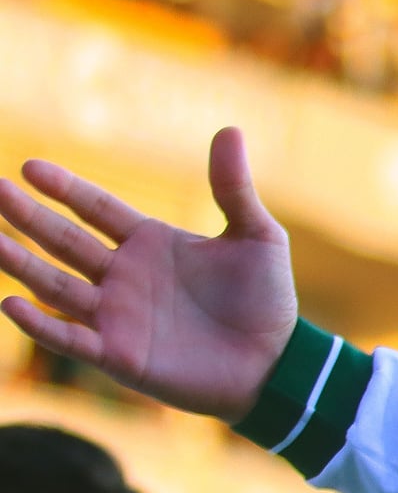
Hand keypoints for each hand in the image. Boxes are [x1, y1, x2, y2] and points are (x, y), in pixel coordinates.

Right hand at [0, 129, 297, 419]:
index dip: (63, 189)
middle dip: (26, 216)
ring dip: (20, 264)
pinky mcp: (119, 355)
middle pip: (63, 240)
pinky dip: (40, 325)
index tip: (29, 167)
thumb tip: (230, 129)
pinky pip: (70, 338)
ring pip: (55, 285)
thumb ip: (233, 189)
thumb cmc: (267, 300)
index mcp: (148, 243)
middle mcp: (122, 276)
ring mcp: (116, 316)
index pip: (94, 209)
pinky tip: (10, 304)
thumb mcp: (257, 237)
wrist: (277, 363)